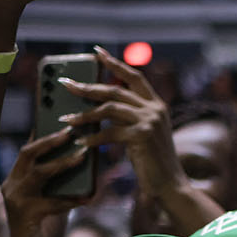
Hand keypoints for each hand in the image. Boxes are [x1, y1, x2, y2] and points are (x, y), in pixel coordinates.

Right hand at [1, 127, 89, 236]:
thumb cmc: (45, 224)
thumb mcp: (55, 196)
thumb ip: (65, 180)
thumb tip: (86, 158)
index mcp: (18, 176)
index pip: (30, 147)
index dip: (44, 130)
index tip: (60, 114)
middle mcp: (13, 184)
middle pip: (28, 153)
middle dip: (50, 140)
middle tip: (71, 131)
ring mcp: (16, 200)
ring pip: (38, 174)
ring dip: (61, 164)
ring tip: (82, 156)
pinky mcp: (25, 216)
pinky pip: (50, 204)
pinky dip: (70, 200)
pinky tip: (87, 198)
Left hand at [61, 47, 182, 198]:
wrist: (170, 185)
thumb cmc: (153, 162)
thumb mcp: (144, 133)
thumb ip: (130, 116)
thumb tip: (101, 106)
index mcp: (157, 105)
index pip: (134, 76)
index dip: (115, 63)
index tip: (96, 52)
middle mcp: (155, 109)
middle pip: (115, 90)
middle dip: (88, 87)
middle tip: (66, 85)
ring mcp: (150, 121)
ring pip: (109, 108)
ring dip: (85, 114)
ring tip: (67, 120)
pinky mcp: (142, 136)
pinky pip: (109, 132)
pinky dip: (92, 137)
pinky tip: (80, 141)